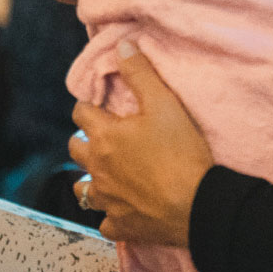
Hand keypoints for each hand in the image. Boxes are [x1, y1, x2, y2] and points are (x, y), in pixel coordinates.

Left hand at [69, 43, 213, 246]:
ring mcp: (106, 201)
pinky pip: (105, 222)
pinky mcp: (120, 226)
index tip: (102, 104)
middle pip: (75, 149)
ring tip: (107, 173)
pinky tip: (122, 210)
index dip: (90, 105)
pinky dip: (110, 215)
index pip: (81, 112)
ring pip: (82, 189)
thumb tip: (121, 45)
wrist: (197, 204)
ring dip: (90, 179)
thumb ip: (140, 72)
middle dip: (86, 139)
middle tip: (107, 136)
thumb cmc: (181, 151)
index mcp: (104, 136)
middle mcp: (97, 169)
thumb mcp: (165, 104)